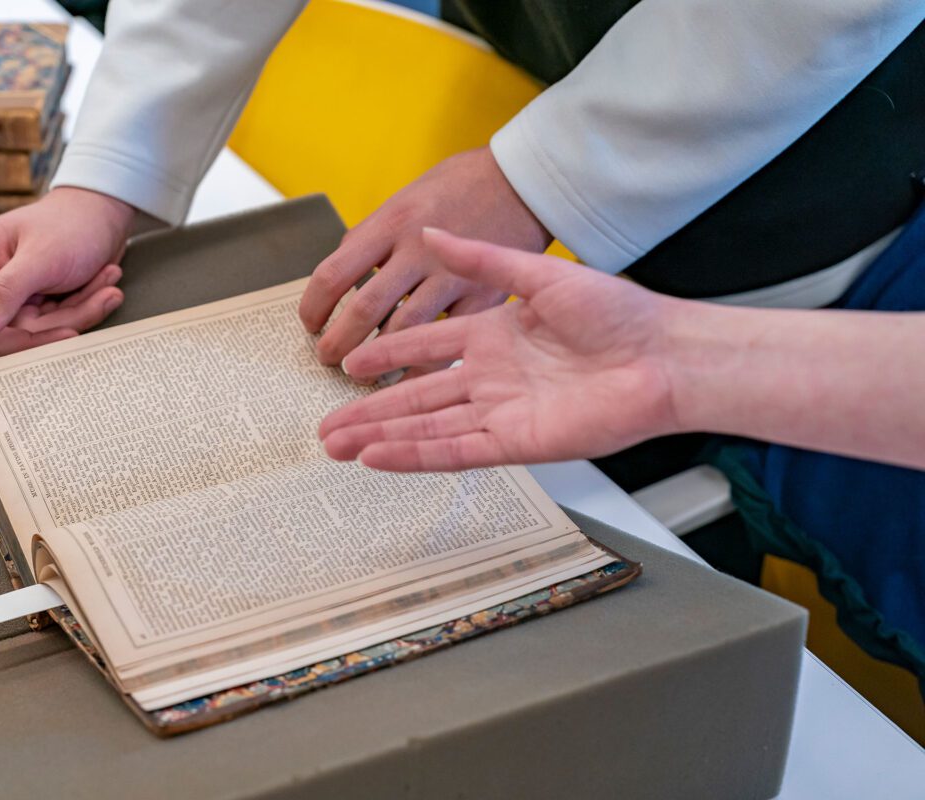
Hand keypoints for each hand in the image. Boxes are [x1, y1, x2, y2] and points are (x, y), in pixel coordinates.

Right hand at [0, 187, 136, 399]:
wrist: (106, 216)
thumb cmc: (69, 223)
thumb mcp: (40, 257)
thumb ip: (4, 294)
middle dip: (39, 334)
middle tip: (77, 316)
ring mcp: (9, 303)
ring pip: (28, 341)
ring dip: (73, 318)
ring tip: (106, 285)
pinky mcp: (35, 313)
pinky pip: (53, 333)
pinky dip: (84, 313)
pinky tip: (105, 288)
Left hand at [298, 146, 550, 367]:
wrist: (524, 181)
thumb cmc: (460, 188)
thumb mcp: (404, 199)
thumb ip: (372, 237)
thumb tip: (341, 274)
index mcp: (390, 224)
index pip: (333, 274)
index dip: (312, 307)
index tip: (309, 324)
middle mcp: (416, 250)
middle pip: (362, 310)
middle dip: (337, 344)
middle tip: (327, 359)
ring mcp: (450, 276)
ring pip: (401, 332)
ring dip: (374, 362)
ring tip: (362, 376)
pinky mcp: (482, 297)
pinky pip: (447, 343)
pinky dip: (422, 367)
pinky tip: (407, 377)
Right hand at [319, 228, 680, 470]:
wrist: (664, 357)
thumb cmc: (619, 313)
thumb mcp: (541, 276)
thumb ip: (482, 262)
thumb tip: (434, 232)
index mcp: (495, 337)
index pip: (425, 347)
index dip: (387, 355)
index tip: (351, 361)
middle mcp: (493, 378)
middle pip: (416, 397)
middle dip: (369, 410)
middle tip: (328, 424)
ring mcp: (502, 413)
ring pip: (426, 428)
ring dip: (381, 437)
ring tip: (338, 445)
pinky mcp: (516, 443)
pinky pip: (455, 450)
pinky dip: (414, 454)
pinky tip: (379, 457)